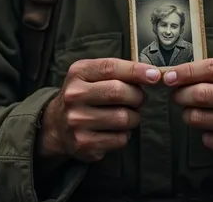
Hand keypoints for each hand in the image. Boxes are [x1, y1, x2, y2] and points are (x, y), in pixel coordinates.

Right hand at [37, 58, 160, 162]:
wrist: (56, 125)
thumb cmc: (84, 95)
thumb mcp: (93, 75)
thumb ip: (118, 71)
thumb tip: (153, 75)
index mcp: (78, 72)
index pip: (111, 67)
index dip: (136, 70)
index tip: (156, 75)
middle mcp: (74, 96)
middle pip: (119, 92)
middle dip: (138, 96)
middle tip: (140, 99)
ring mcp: (77, 121)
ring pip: (123, 118)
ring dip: (134, 117)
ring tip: (128, 114)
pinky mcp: (84, 144)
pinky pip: (120, 139)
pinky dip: (125, 134)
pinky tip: (116, 129)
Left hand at [163, 54, 212, 161]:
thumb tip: (177, 70)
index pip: (210, 69)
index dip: (184, 72)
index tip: (168, 77)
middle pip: (200, 94)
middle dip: (180, 94)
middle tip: (175, 95)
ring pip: (198, 118)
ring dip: (187, 113)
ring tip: (192, 110)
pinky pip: (206, 138)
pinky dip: (203, 132)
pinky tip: (212, 126)